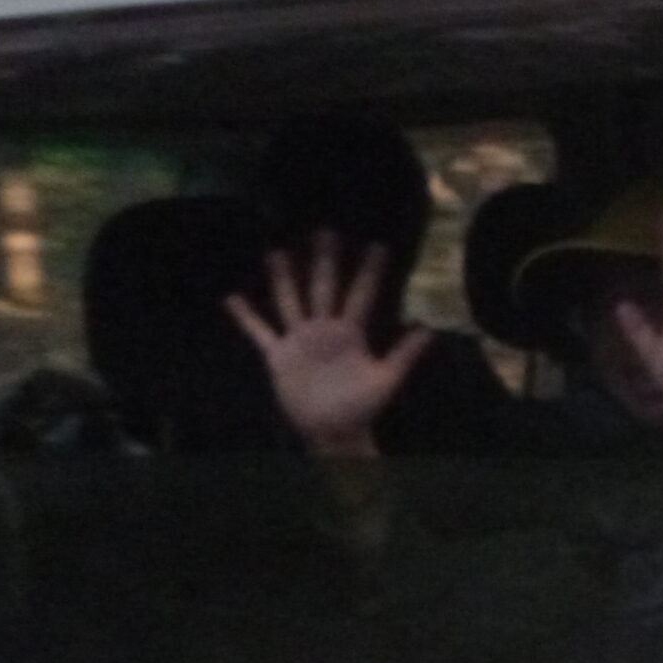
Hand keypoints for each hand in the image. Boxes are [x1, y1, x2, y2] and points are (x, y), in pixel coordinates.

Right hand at [225, 232, 433, 458]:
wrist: (333, 432)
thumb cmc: (362, 407)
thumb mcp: (386, 379)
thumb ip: (405, 353)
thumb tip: (430, 329)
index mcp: (351, 332)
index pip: (361, 295)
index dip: (370, 272)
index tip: (377, 245)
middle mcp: (324, 329)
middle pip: (324, 288)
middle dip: (325, 261)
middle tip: (325, 230)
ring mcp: (300, 339)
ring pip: (290, 301)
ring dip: (284, 279)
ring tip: (277, 252)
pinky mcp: (278, 355)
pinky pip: (259, 332)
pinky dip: (246, 317)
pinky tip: (232, 297)